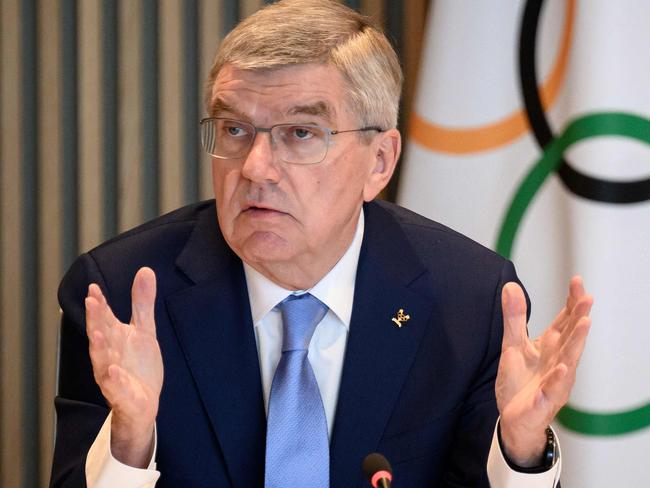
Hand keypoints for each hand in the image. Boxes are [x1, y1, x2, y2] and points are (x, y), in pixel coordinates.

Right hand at [85, 267, 163, 466]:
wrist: (143, 403)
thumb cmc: (138, 364)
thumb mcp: (144, 330)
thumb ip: (142, 303)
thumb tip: (145, 270)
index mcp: (114, 338)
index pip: (104, 318)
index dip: (99, 304)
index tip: (94, 288)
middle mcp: (109, 355)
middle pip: (100, 335)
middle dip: (95, 319)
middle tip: (91, 301)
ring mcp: (113, 375)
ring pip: (102, 361)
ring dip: (99, 348)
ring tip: (96, 334)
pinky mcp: (122, 395)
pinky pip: (116, 387)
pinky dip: (114, 380)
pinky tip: (113, 370)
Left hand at [495, 276, 591, 465]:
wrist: (514, 418)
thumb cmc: (520, 381)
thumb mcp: (512, 345)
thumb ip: (514, 318)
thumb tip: (511, 286)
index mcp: (550, 347)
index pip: (565, 321)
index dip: (572, 302)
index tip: (577, 281)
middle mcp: (558, 361)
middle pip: (571, 336)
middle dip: (579, 317)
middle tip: (587, 298)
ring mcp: (554, 382)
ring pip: (568, 360)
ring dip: (577, 342)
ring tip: (585, 322)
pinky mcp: (544, 401)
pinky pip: (553, 389)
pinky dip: (559, 378)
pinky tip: (563, 367)